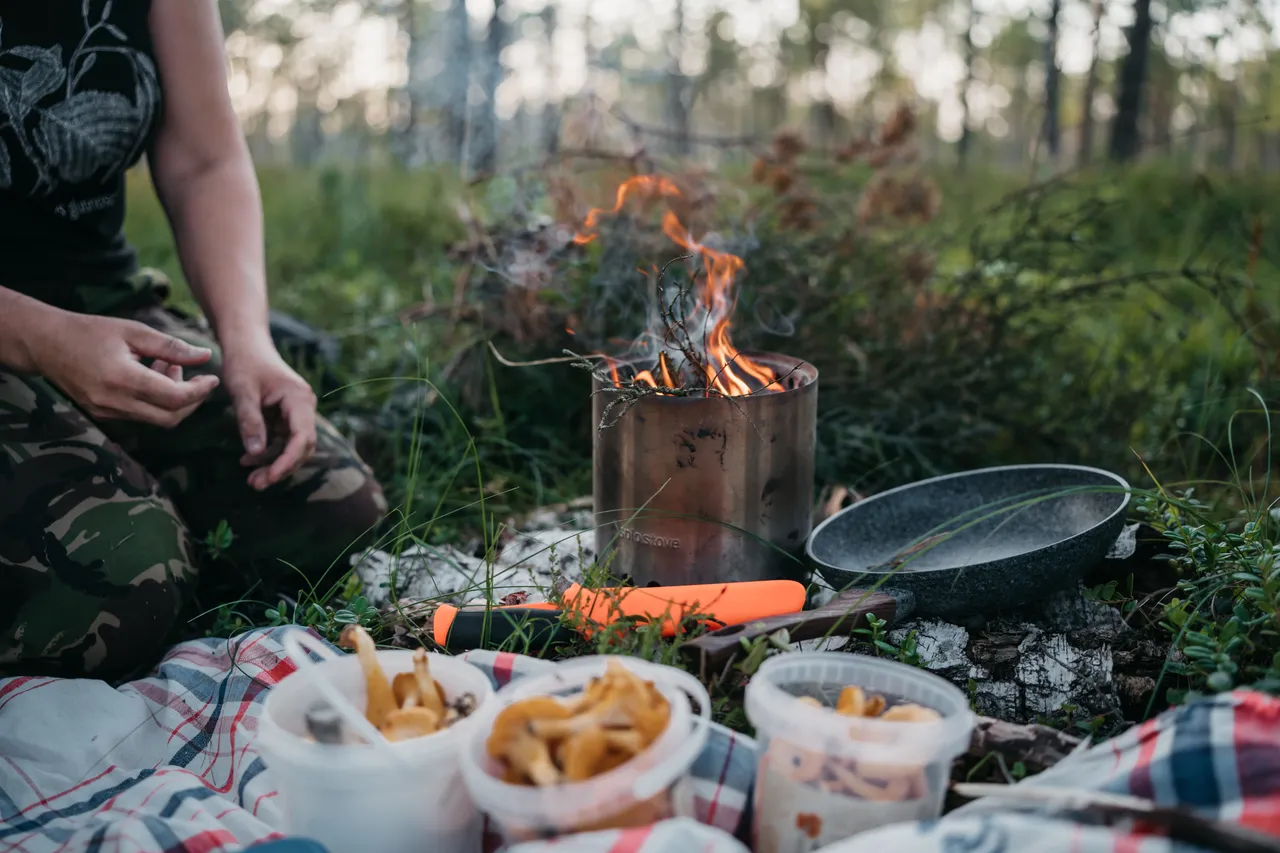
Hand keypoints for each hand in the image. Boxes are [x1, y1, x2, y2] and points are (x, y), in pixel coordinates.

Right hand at [28, 310, 218, 426]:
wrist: (45, 343)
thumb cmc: (90, 331)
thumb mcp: (133, 331)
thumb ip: (171, 347)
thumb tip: (205, 357)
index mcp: (122, 379)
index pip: (175, 398)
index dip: (200, 391)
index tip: (212, 378)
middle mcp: (113, 402)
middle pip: (170, 417)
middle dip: (192, 399)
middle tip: (193, 373)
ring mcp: (106, 412)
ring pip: (156, 419)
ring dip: (173, 398)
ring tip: (167, 365)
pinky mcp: (102, 414)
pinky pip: (140, 415)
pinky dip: (155, 400)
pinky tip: (151, 374)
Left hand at [221, 338, 316, 490]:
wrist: (247, 345)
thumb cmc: (244, 363)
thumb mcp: (242, 391)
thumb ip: (249, 421)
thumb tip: (255, 453)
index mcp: (299, 399)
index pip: (302, 438)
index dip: (289, 460)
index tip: (271, 477)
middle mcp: (304, 407)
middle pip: (302, 447)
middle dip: (281, 467)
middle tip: (256, 484)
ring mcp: (297, 413)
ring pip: (293, 447)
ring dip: (274, 463)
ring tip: (251, 478)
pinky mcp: (286, 417)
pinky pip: (282, 441)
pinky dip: (268, 452)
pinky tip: (248, 459)